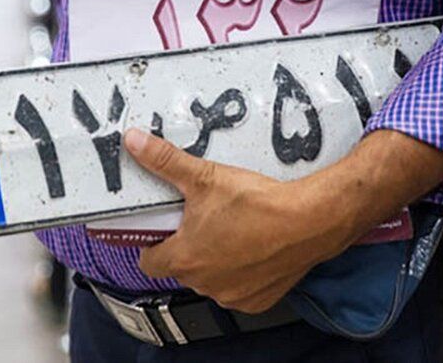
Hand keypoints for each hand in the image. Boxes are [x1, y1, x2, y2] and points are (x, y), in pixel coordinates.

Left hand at [123, 127, 442, 313]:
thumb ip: (165, 161)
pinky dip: (243, 274)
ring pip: (211, 279)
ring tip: (233, 231)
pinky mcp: (258, 301)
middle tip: (204, 219)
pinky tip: (255, 248)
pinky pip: (240, 289)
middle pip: (182, 268)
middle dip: (189, 247)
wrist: (310, 221)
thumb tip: (132, 141)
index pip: (149, 261)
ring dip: (216, 262)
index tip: (166, 226)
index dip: (154, 243)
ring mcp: (232, 296)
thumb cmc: (257, 202)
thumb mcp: (206, 176)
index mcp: (184, 259)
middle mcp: (203, 284)